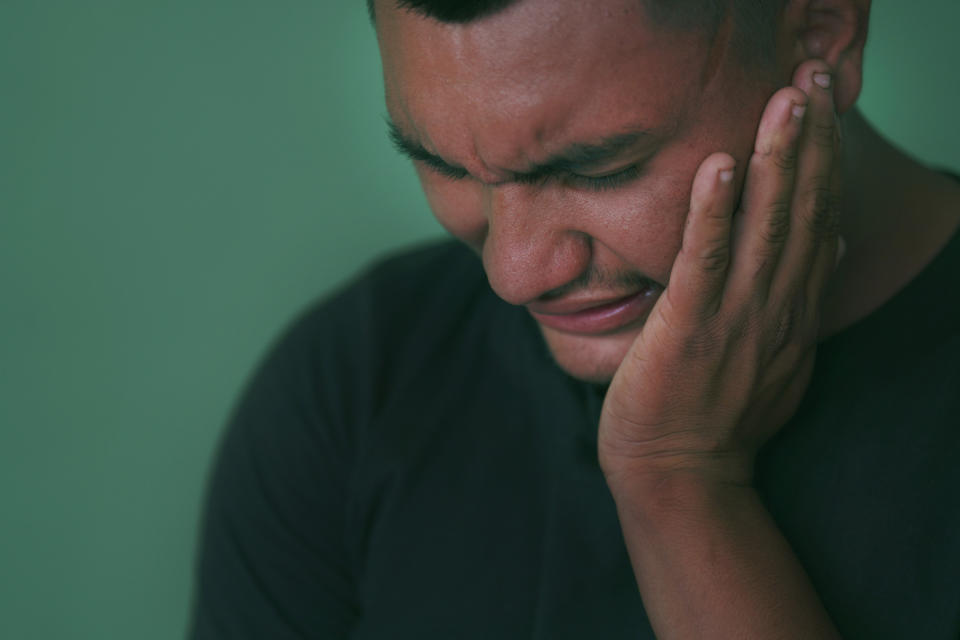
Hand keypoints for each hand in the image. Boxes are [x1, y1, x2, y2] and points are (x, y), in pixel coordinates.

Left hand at [597, 60, 843, 488]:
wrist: (680, 476)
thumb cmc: (718, 414)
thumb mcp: (778, 356)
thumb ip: (801, 302)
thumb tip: (834, 250)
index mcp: (792, 311)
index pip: (820, 222)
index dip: (826, 162)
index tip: (826, 109)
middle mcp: (776, 308)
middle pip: (804, 212)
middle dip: (812, 142)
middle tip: (814, 77)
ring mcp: (736, 319)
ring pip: (767, 227)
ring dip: (779, 160)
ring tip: (787, 101)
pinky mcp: (689, 330)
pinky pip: (706, 262)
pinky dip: (715, 214)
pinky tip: (721, 166)